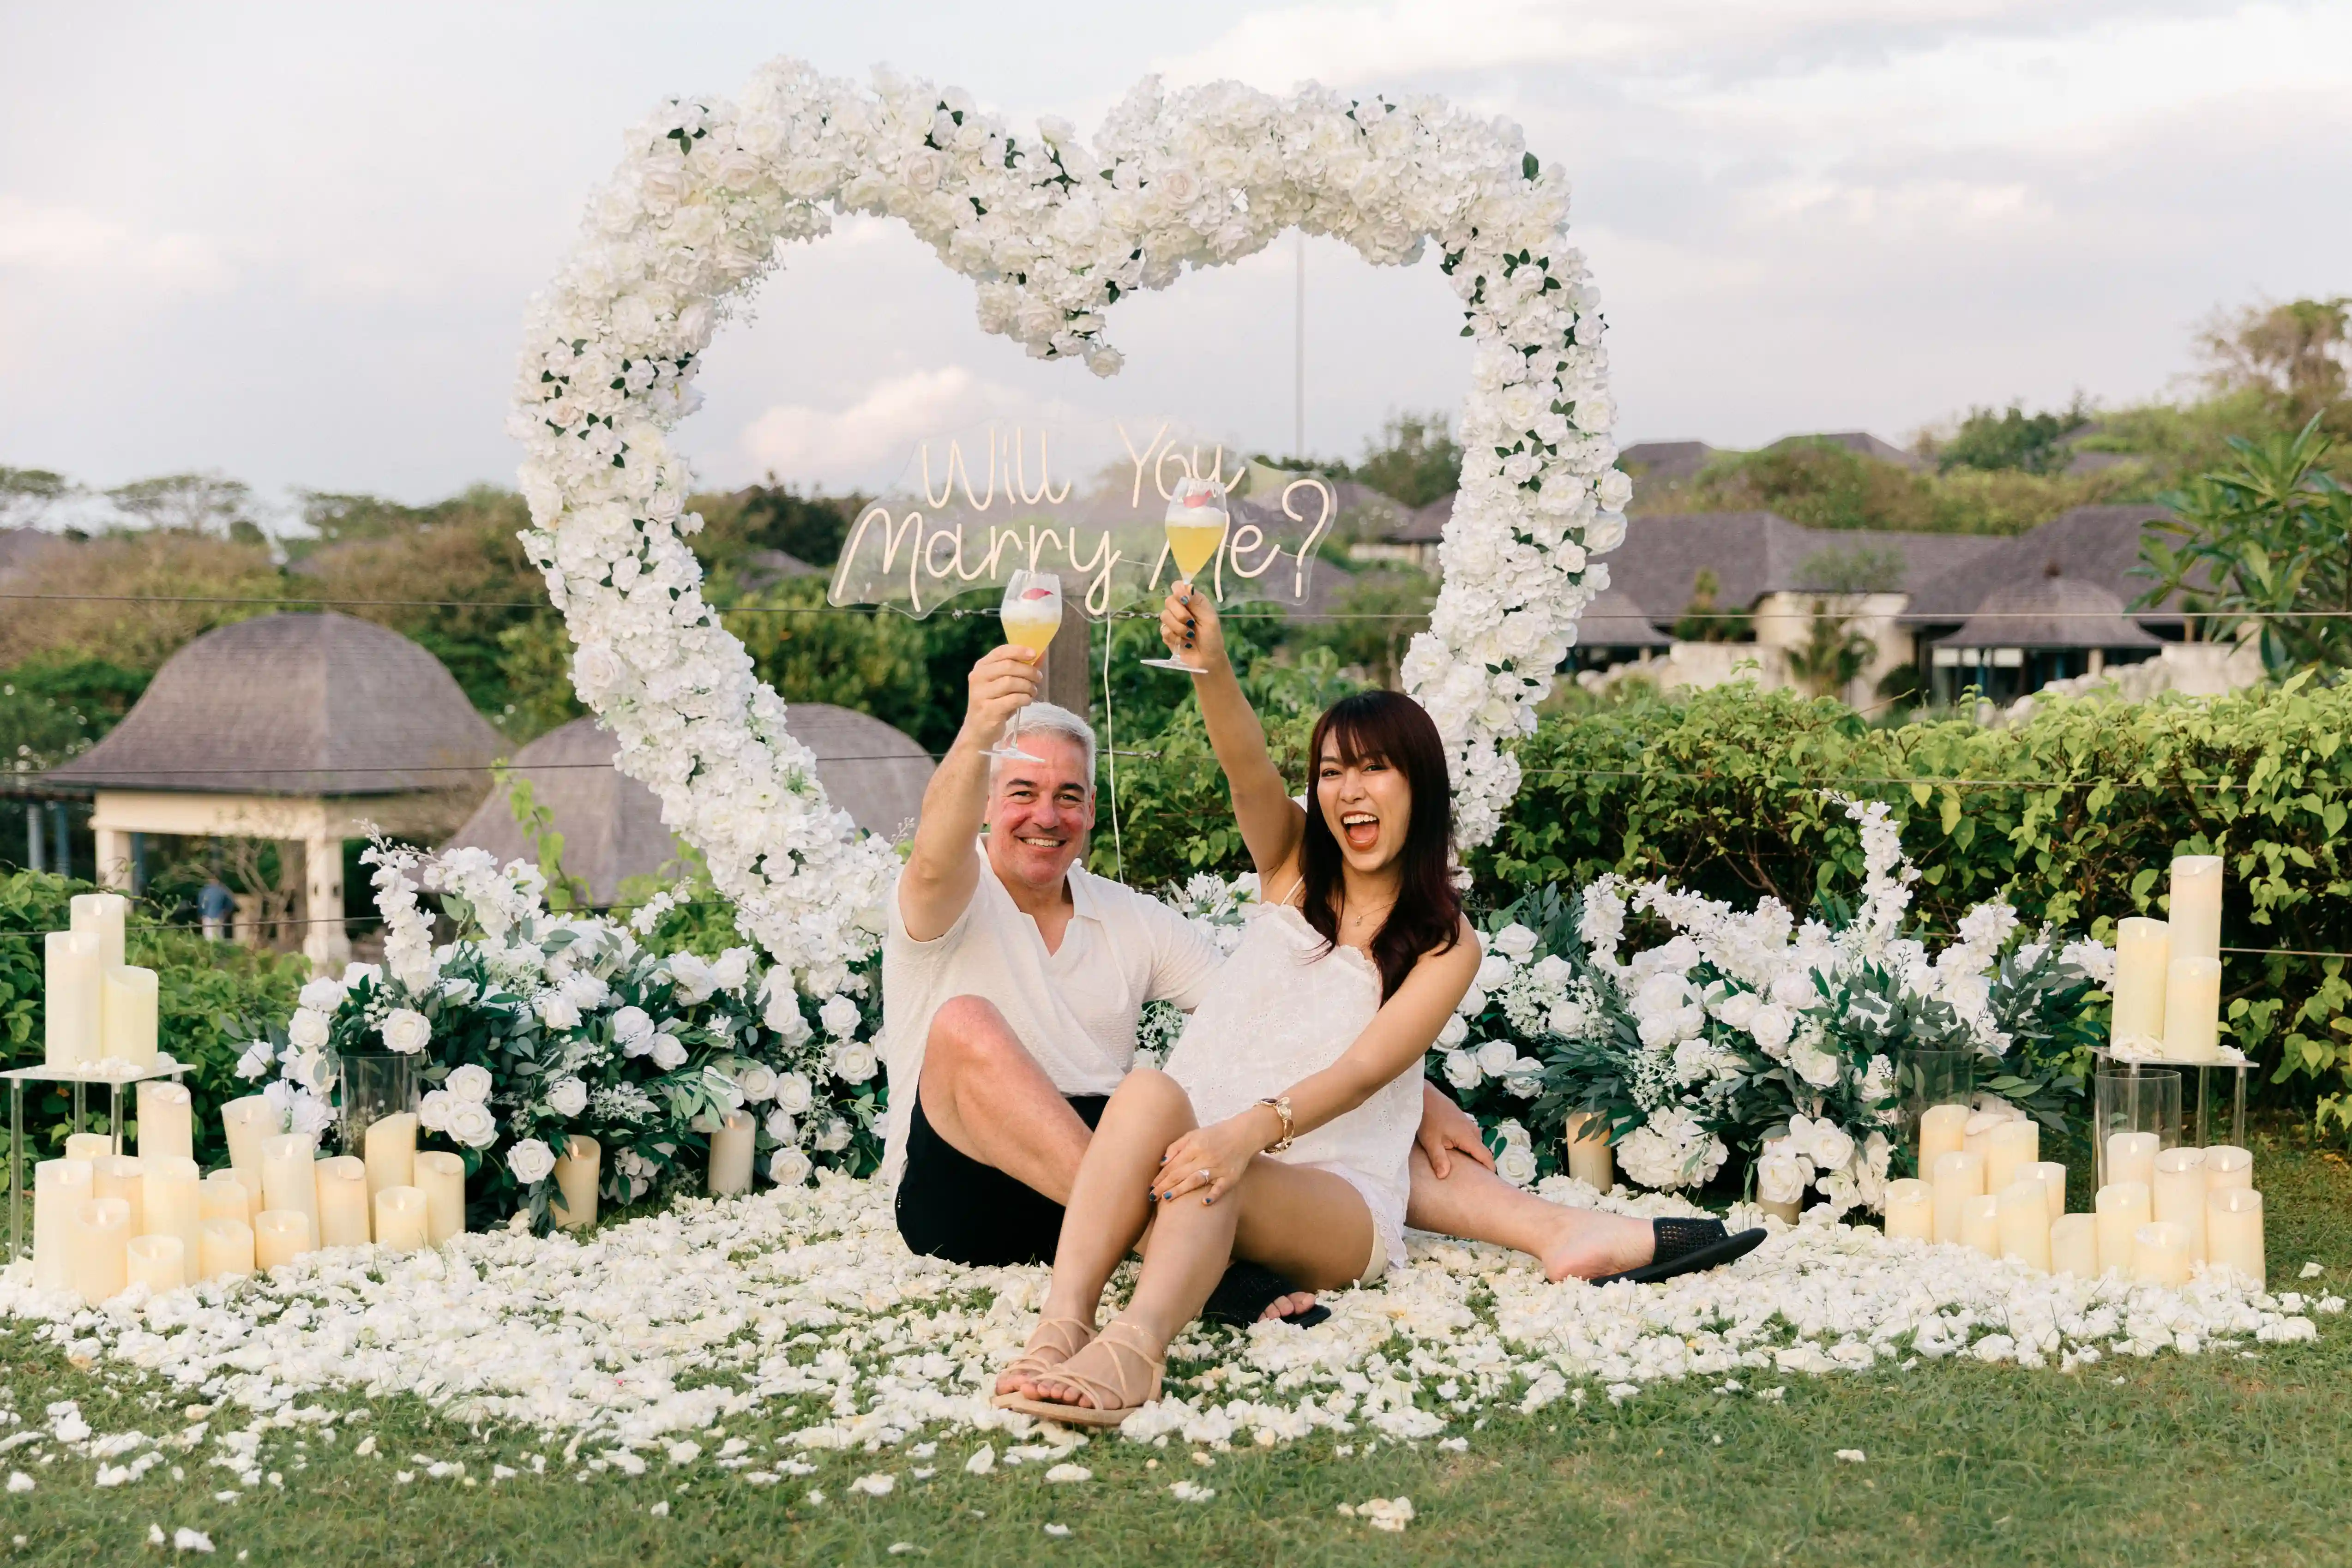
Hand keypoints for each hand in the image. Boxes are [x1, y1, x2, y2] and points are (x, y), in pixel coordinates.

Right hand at [960, 644, 1041, 748]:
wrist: (979, 730)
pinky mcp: (988, 710)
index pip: (1001, 651)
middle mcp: (978, 678)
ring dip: (1028, 686)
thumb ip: (1022, 668)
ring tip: (1033, 692)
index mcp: (981, 667)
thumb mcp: (1006, 683)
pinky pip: (1013, 699)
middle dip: (1028, 671)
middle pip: (1008, 666)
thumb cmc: (996, 702)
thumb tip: (1042, 653)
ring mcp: (980, 694)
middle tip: (1038, 678)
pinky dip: (1025, 699)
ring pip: (1011, 682)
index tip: (1034, 654)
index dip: (1019, 650)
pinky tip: (1027, 701)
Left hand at [1153, 1109, 1275, 1205]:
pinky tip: (1204, 1202)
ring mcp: (1218, 1167)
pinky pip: (1221, 1187)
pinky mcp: (1231, 1177)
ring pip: (1196, 1180)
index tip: (1150, 1187)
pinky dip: (1213, 1195)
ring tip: (1167, 1198)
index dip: (1161, 1176)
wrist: (1244, 1134)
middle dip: (1164, 1186)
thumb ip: (1176, 1147)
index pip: (1173, 1165)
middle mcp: (1205, 1156)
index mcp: (1195, 1146)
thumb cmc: (1215, 1135)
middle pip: (1181, 1173)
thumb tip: (1161, 1163)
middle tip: (1152, 1197)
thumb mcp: (1193, 1135)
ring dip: (1181, 1190)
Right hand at [1158, 584, 1227, 671]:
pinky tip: (1184, 642)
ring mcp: (1172, 621)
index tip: (1184, 600)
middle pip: (1169, 601)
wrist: (1207, 660)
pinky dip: (1175, 637)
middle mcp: (1180, 608)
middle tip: (1192, 623)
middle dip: (1180, 614)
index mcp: (1192, 601)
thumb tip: (1186, 586)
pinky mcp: (1167, 634)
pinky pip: (1164, 631)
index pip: (1177, 586)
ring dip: (1179, 628)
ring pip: (1164, 616)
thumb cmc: (1212, 638)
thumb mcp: (1210, 618)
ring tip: (1190, 635)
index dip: (1178, 591)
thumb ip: (1198, 602)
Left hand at [1416, 1081, 1493, 1179]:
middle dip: (1479, 1165)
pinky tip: (1456, 1153)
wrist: (1424, 1097)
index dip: (1489, 1170)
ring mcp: (1469, 1125)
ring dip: (1471, 1156)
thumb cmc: (1428, 1119)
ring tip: (1463, 1169)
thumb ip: (1439, 1159)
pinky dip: (1467, 1148)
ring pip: (1475, 1145)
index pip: (1486, 1156)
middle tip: (1471, 1179)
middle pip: (1481, 1152)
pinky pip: (1470, 1139)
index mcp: (1469, 1137)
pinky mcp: (1463, 1122)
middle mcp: (1473, 1131)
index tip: (1487, 1182)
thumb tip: (1444, 1176)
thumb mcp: (1431, 1142)